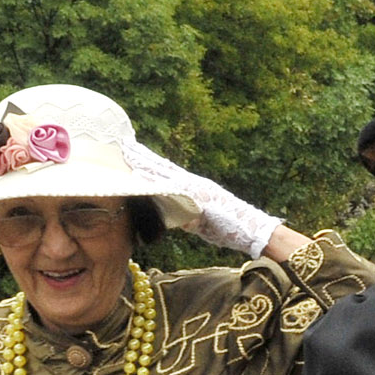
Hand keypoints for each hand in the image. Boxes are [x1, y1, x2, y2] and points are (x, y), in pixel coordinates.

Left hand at [118, 133, 279, 256]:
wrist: (252, 230)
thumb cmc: (230, 228)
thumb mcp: (203, 221)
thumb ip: (189, 216)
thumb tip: (178, 218)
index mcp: (194, 187)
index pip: (168, 171)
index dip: (150, 160)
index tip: (133, 151)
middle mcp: (194, 183)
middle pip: (164, 166)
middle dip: (143, 156)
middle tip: (123, 144)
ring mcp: (195, 188)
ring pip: (165, 172)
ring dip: (146, 162)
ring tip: (127, 153)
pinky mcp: (196, 196)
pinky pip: (171, 187)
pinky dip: (155, 181)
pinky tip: (140, 175)